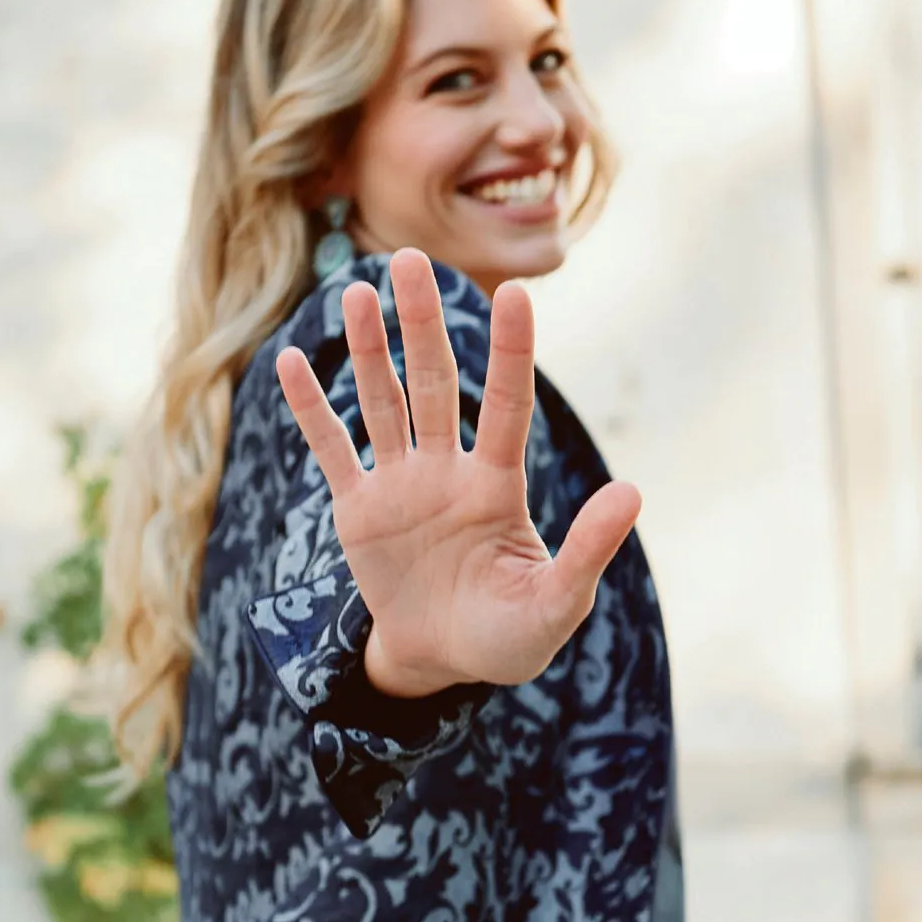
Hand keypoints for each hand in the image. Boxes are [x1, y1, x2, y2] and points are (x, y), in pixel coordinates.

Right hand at [276, 247, 640, 697]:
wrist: (444, 663)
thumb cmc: (509, 638)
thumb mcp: (556, 602)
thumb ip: (587, 550)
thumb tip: (632, 493)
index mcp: (499, 487)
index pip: (508, 406)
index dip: (511, 352)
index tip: (515, 294)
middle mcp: (448, 471)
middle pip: (435, 383)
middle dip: (424, 324)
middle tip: (413, 258)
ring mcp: (400, 485)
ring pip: (383, 402)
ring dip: (371, 349)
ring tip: (360, 291)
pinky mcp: (358, 510)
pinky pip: (332, 450)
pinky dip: (311, 409)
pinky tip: (289, 363)